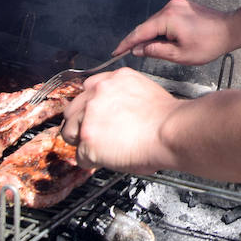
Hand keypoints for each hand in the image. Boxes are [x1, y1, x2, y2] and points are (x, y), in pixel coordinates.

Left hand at [61, 67, 180, 173]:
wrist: (171, 132)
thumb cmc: (166, 118)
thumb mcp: (144, 90)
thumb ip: (122, 95)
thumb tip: (115, 111)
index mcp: (113, 78)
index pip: (88, 89)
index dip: (91, 106)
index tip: (97, 115)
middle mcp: (98, 92)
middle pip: (73, 109)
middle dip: (82, 124)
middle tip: (98, 135)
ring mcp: (89, 115)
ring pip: (70, 132)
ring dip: (83, 142)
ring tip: (103, 148)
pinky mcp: (87, 138)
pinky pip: (80, 156)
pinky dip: (92, 161)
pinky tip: (108, 158)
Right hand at [114, 0, 235, 64]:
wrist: (230, 29)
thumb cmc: (208, 44)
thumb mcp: (180, 54)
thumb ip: (155, 51)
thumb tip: (137, 49)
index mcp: (167, 18)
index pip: (140, 32)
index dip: (126, 43)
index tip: (115, 52)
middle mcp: (170, 7)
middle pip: (147, 25)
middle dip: (137, 40)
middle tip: (126, 54)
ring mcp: (177, 4)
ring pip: (155, 22)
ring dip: (149, 35)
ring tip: (145, 50)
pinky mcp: (182, 5)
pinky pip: (164, 18)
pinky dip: (159, 29)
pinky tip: (159, 40)